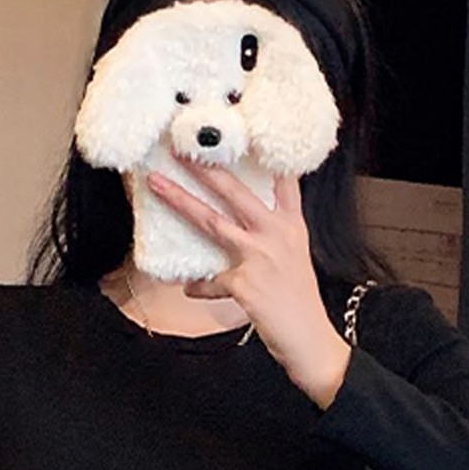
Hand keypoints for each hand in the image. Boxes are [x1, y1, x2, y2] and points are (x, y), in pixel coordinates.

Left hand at [145, 150, 351, 407]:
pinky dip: (199, 286)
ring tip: (157, 184)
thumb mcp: (293, 261)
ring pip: (212, 222)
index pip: (283, 181)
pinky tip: (190, 289)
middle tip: (182, 148)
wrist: (311, 341)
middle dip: (206, 168)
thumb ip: (268, 241)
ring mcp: (260, 257)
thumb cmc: (300, 303)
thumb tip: (236, 233)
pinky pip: (210, 281)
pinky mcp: (244, 284)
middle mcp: (277, 234)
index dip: (265, 154)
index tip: (244, 129)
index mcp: (292, 226)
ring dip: (181, 201)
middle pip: (235, 192)